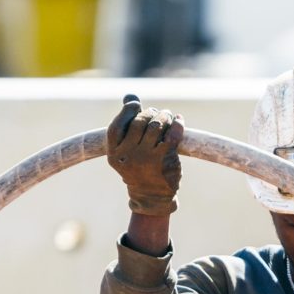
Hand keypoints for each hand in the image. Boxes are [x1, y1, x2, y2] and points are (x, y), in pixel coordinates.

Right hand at [107, 94, 183, 214]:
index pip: (117, 125)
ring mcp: (147, 158)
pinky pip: (172, 134)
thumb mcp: (126, 150)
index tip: (136, 105)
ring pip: (155, 125)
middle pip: (139, 122)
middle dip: (149, 112)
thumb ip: (126, 124)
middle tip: (156, 113)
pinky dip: (177, 123)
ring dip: (163, 116)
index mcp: (115, 154)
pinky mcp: (165, 159)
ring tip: (167, 115)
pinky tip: (179, 120)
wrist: (152, 197)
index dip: (127, 111)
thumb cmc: (138, 168)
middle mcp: (129, 155)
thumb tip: (130, 96)